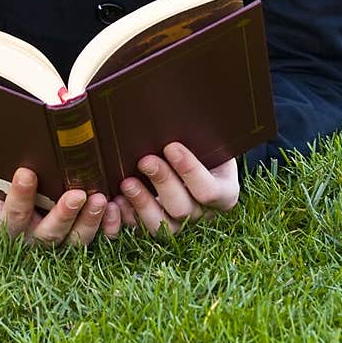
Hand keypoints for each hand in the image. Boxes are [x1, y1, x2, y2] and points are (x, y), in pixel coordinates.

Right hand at [0, 166, 122, 247]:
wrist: (28, 217)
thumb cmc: (20, 195)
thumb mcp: (10, 191)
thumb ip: (13, 180)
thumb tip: (21, 155)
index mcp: (13, 228)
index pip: (15, 214)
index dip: (20, 195)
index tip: (25, 173)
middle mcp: (36, 241)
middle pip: (50, 233)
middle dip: (64, 214)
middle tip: (77, 195)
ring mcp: (61, 246)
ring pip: (77, 240)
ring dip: (90, 220)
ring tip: (100, 200)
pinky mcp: (82, 242)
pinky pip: (99, 241)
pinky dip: (108, 226)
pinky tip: (114, 208)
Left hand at [116, 142, 239, 236]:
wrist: (197, 158)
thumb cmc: (204, 145)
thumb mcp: (210, 139)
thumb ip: (199, 135)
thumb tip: (174, 113)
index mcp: (225, 193)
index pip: (209, 190)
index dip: (190, 171)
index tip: (171, 146)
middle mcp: (203, 213)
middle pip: (183, 209)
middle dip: (162, 182)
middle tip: (145, 160)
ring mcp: (180, 223)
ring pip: (162, 225)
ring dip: (142, 203)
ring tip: (127, 182)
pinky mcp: (157, 226)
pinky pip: (140, 229)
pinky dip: (127, 217)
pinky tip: (116, 201)